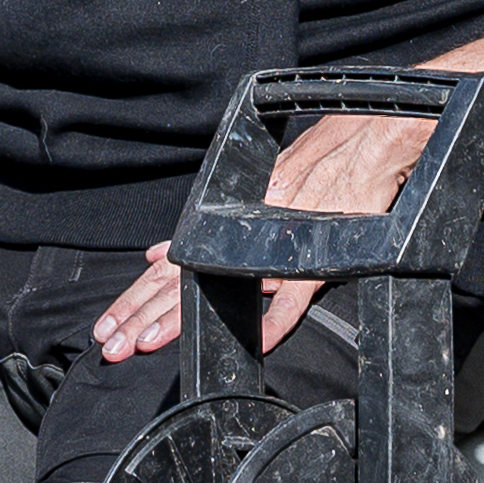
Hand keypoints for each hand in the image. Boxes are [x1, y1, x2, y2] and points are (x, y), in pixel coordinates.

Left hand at [85, 106, 446, 363]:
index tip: (112, 323)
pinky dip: (276, 322)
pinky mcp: (321, 253)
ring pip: (220, 287)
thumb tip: (161, 254)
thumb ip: (210, 225)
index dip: (137, 295)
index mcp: (229, 215)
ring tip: (148, 342)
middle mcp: (245, 228)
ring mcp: (280, 243)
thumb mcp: (254, 188)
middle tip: (111, 344)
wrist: (373, 137)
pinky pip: (296, 295)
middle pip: (181, 279)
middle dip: (141, 313)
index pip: (172, 264)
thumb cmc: (319, 157)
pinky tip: (257, 343)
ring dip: (180, 318)